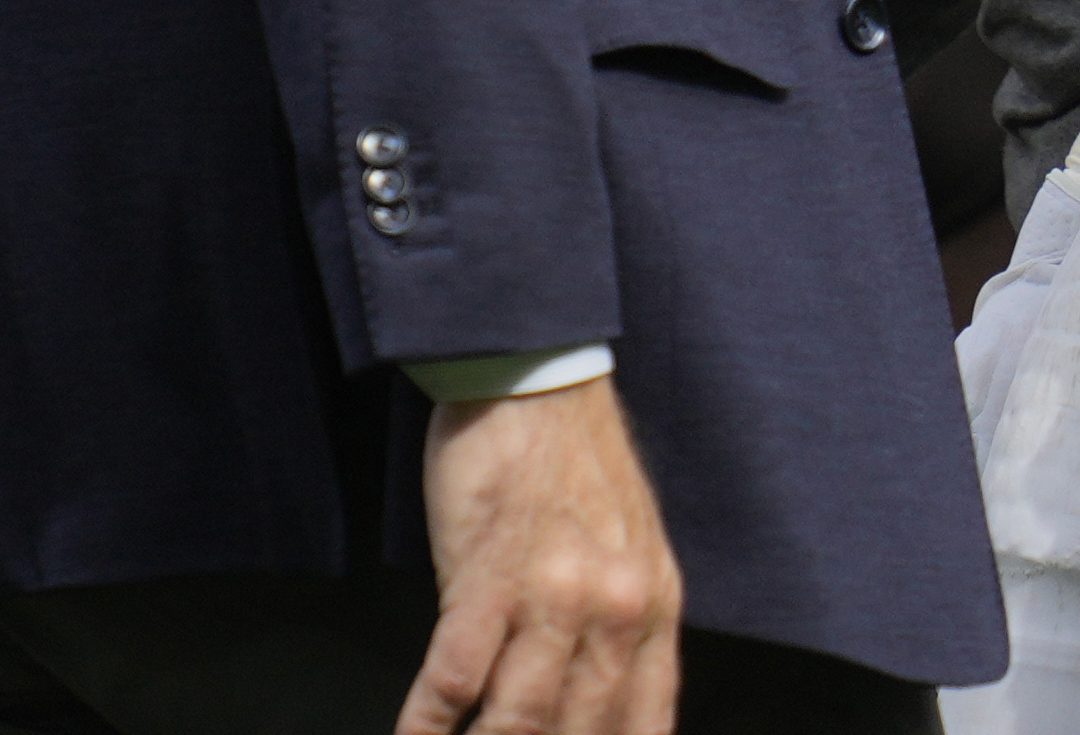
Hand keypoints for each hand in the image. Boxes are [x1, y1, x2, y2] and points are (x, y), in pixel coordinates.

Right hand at [404, 376, 683, 734]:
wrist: (539, 380)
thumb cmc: (577, 467)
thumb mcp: (632, 550)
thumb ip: (625, 630)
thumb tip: (603, 706)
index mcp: (653, 607)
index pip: (644, 723)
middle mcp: (613, 611)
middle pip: (579, 734)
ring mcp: (551, 597)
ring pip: (518, 723)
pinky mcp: (486, 578)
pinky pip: (453, 679)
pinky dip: (426, 726)